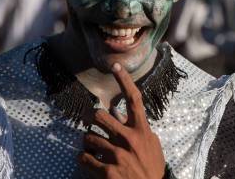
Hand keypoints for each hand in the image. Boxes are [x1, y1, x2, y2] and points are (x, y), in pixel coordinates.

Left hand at [78, 63, 166, 178]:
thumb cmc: (151, 166)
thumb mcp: (151, 144)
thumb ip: (137, 128)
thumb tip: (119, 111)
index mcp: (141, 130)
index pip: (134, 99)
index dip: (125, 80)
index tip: (116, 65)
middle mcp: (129, 139)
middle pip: (100, 116)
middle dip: (92, 118)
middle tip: (91, 122)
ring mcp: (117, 155)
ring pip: (88, 138)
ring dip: (87, 141)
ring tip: (91, 146)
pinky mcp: (107, 172)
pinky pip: (84, 158)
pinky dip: (83, 159)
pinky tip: (88, 160)